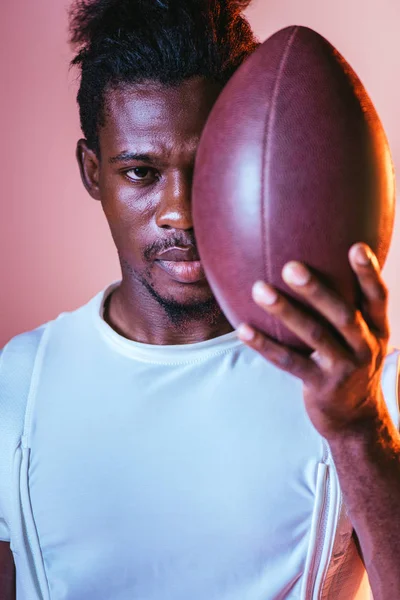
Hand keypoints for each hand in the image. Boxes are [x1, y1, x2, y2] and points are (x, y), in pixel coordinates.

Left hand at [237, 243, 389, 438]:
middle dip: (316, 290)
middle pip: (343, 315)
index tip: (356, 247)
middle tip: (290, 267)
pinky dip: (265, 345)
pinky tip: (243, 329)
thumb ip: (350, 307)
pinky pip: (289, 362)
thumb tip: (321, 261)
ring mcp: (344, 369)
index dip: (368, 273)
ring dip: (285, 312)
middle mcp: (365, 347)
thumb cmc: (351, 363)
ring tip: (259, 289)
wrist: (355, 419)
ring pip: (314, 336)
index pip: (377, 297)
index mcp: (377, 329)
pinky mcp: (321, 386)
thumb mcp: (362, 337)